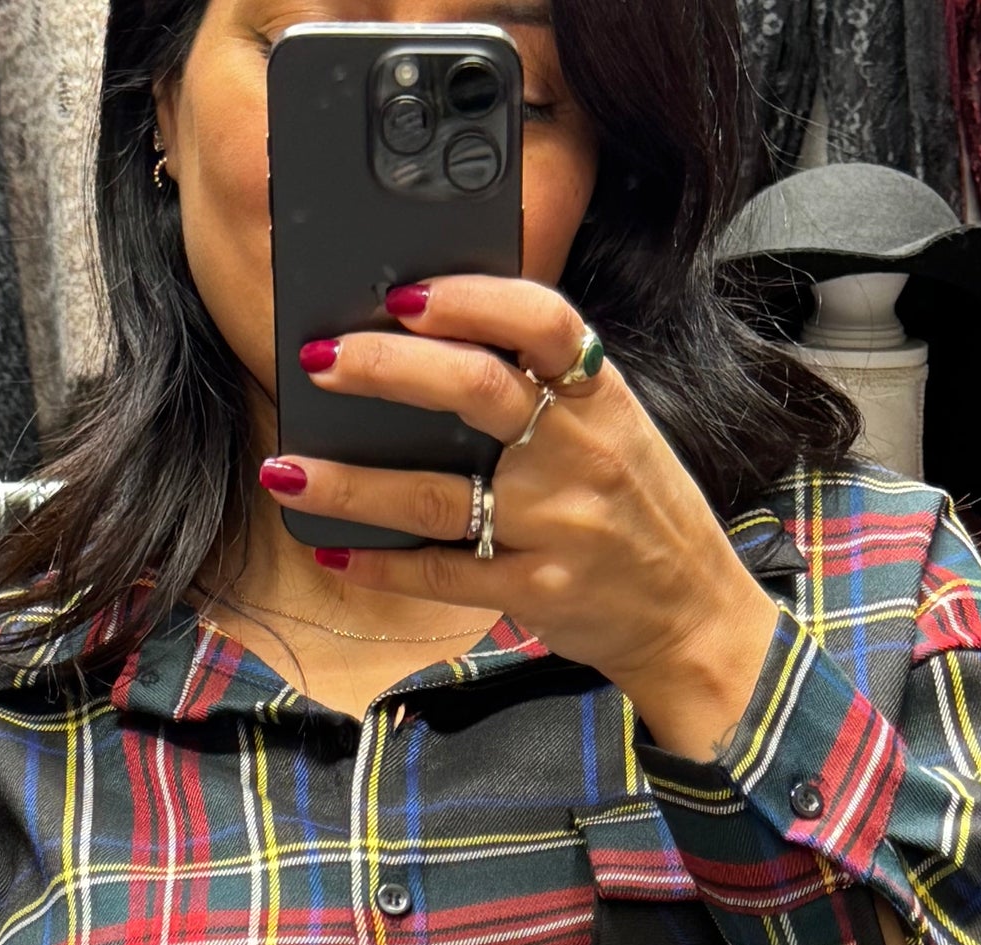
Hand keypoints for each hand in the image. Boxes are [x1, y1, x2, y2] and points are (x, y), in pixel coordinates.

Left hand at [264, 276, 783, 762]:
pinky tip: (333, 547)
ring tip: (285, 467)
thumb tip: (427, 349)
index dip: (472, 298)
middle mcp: (582, 452)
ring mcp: (559, 526)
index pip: (544, 320)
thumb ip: (544, 389)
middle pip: (477, 390)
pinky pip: (442, 574)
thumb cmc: (639, 513)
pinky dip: (381, 562)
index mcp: (602, 395)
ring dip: (352, 482)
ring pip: (440, 494)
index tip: (404, 291)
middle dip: (388, 369)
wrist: (694, 617)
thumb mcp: (616, 430)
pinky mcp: (537, 590)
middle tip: (320, 359)